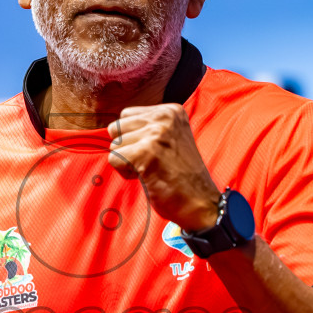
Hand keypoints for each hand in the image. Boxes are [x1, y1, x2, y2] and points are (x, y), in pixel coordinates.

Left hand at [107, 103, 220, 231]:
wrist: (200, 201)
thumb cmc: (181, 175)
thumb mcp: (170, 138)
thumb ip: (147, 128)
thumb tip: (112, 129)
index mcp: (171, 110)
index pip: (126, 115)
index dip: (133, 138)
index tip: (154, 152)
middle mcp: (164, 117)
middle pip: (117, 127)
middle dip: (126, 148)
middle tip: (149, 162)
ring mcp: (156, 133)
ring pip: (114, 144)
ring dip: (126, 162)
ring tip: (149, 170)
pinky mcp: (147, 152)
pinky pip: (114, 159)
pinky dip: (125, 173)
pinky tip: (146, 177)